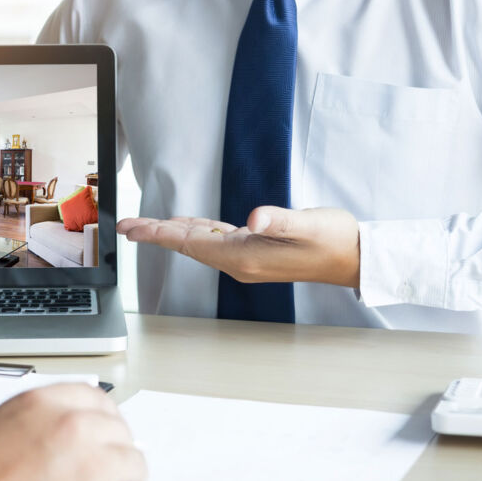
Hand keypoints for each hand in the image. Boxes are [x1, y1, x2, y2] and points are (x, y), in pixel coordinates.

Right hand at [0, 383, 145, 480]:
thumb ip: (30, 426)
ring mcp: (91, 467)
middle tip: (112, 465)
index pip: (93, 397)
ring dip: (126, 479)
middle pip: (118, 429)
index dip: (103, 416)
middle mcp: (71, 428)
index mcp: (41, 405)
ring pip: (133, 465)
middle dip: (115, 448)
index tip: (105, 428)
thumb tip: (56, 433)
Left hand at [118, 206, 360, 287]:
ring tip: (146, 225)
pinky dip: (196, 231)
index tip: (130, 229)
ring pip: (199, 243)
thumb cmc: (335, 240)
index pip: (190, 243)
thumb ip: (279, 221)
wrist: (356, 257)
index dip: (158, 233)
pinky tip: (188, 224)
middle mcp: (240, 261)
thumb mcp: (308, 225)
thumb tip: (254, 220)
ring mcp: (247, 257)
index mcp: (244, 256)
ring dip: (172, 233)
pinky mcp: (255, 249)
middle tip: (124, 225)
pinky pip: (216, 240)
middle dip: (155, 234)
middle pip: (187, 244)